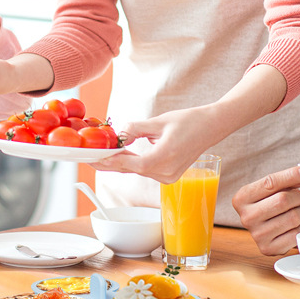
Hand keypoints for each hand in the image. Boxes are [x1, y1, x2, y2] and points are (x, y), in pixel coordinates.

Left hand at [91, 106, 218, 183]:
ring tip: (100, 154)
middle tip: (89, 156)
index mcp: (165, 158)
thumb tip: (118, 137)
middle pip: (132, 169)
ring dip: (120, 162)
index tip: (94, 158)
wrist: (211, 127)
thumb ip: (135, 129)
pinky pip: (145, 170)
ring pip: (137, 170)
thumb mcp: (159, 121)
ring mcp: (169, 177)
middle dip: (110, 162)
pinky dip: (132, 163)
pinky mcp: (169, 176)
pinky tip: (119, 155)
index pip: (132, 164)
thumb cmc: (188, 121)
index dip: (111, 162)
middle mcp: (167, 173)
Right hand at [232, 157, 299, 255]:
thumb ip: (297, 173)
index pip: (270, 182)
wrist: (279, 226)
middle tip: (297, 199)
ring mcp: (256, 235)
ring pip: (293, 217)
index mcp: (242, 197)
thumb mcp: (283, 186)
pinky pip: (296, 235)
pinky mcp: (268, 249)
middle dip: (297, 197)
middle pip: (283, 200)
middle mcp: (245, 217)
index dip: (292, 175)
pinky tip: (293, 228)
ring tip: (295, 212)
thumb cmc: (278, 202)